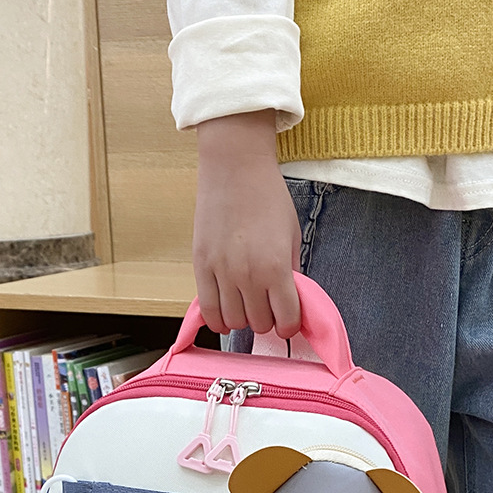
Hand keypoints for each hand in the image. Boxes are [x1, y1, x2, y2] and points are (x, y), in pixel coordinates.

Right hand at [194, 110, 302, 338]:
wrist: (235, 168)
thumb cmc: (268, 198)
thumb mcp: (291, 236)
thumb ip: (291, 272)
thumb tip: (290, 304)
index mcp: (275, 267)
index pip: (286, 320)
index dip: (289, 324)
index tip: (287, 318)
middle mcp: (247, 275)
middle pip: (259, 324)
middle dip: (267, 319)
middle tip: (267, 305)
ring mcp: (221, 272)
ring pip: (233, 322)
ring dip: (243, 318)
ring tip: (246, 304)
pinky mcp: (201, 267)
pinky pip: (208, 311)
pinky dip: (219, 320)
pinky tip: (226, 312)